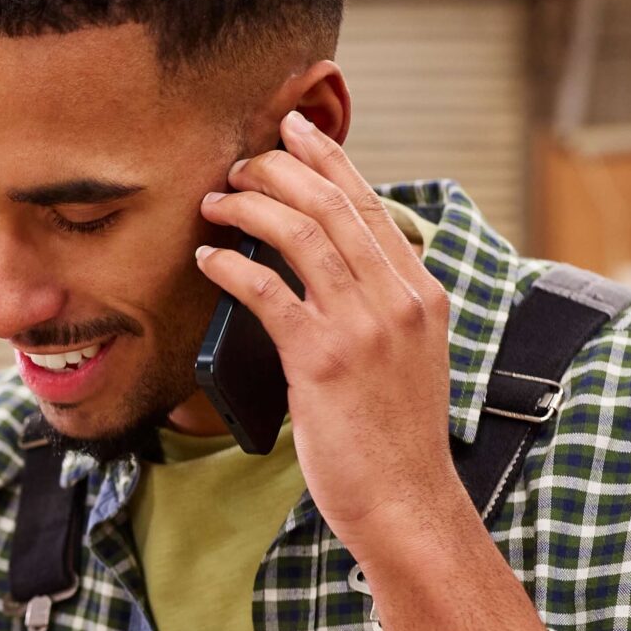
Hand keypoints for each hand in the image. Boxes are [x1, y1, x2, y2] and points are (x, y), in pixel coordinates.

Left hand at [196, 112, 473, 566]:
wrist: (406, 500)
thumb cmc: (394, 438)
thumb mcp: (407, 358)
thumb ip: (379, 310)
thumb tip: (326, 274)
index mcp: (422, 292)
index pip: (369, 204)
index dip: (327, 159)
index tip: (293, 130)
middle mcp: (398, 298)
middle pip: (332, 204)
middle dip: (279, 170)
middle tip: (239, 162)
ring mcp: (363, 327)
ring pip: (301, 234)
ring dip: (249, 208)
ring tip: (216, 203)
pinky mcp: (323, 359)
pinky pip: (268, 291)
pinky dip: (231, 266)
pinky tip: (208, 260)